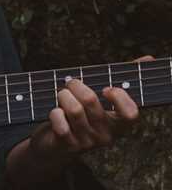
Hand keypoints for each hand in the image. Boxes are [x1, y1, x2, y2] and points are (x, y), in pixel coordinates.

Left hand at [29, 55, 152, 161]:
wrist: (55, 144)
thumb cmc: (81, 113)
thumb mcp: (100, 97)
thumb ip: (122, 77)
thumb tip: (149, 58)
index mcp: (117, 123)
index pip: (131, 114)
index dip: (119, 97)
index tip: (106, 88)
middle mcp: (106, 135)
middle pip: (90, 100)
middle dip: (74, 84)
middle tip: (70, 83)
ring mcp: (87, 142)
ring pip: (74, 108)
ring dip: (63, 96)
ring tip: (61, 97)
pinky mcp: (68, 145)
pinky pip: (59, 121)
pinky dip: (54, 113)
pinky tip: (56, 114)